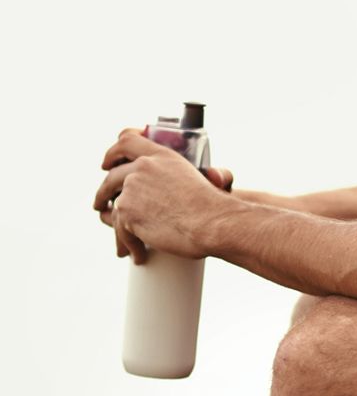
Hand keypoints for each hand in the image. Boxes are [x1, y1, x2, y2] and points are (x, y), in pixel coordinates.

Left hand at [94, 129, 229, 262]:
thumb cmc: (215, 207)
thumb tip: (211, 179)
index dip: (113, 152)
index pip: (127, 141)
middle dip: (103, 192)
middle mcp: (144, 167)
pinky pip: (120, 230)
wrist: (212, 223)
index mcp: (162, 156)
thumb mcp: (203, 178)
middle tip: (102, 203)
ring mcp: (132, 189)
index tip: (107, 163)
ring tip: (120, 238)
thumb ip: (191, 177)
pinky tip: (137, 254)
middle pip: (112, 177)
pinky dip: (128, 245)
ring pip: (114, 208)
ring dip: (113, 223)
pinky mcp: (127, 212)